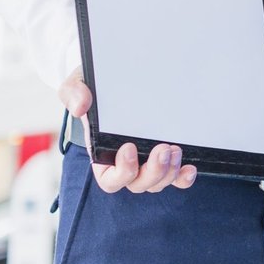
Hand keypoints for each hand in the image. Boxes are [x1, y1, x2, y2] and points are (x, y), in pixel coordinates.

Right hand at [58, 70, 195, 193]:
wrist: (117, 79)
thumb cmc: (95, 89)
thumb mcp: (78, 84)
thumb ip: (73, 93)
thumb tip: (80, 107)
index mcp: (101, 154)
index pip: (110, 180)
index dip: (121, 171)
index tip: (129, 147)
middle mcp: (125, 164)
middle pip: (137, 184)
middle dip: (152, 171)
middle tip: (163, 148)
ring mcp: (146, 162)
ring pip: (157, 182)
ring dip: (169, 172)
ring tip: (176, 150)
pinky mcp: (165, 157)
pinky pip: (174, 178)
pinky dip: (182, 178)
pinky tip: (189, 168)